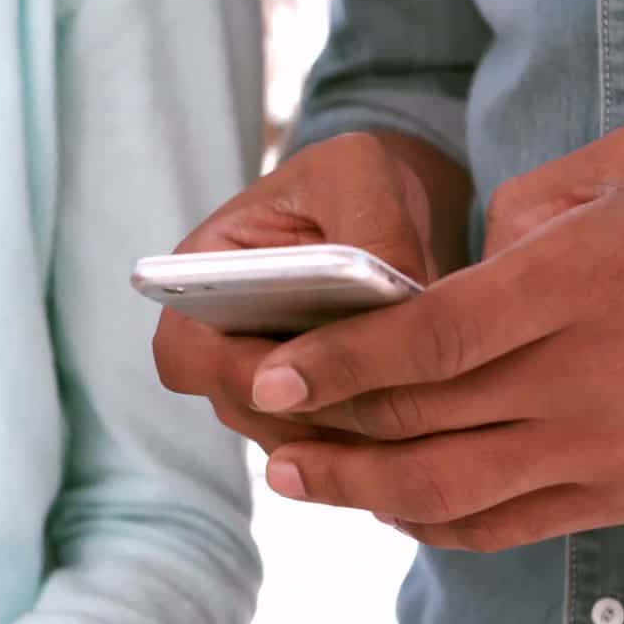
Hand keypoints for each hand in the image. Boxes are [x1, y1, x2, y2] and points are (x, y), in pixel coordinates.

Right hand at [153, 131, 451, 452]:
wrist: (380, 206)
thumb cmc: (350, 179)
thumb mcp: (359, 172)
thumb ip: (372, 226)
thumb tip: (397, 293)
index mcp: (201, 280)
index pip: (185, 355)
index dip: (234, 376)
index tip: (300, 375)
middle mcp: (224, 346)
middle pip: (248, 414)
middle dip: (316, 411)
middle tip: (390, 397)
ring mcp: (270, 386)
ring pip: (298, 446)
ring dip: (357, 435)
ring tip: (425, 408)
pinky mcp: (318, 411)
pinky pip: (342, 452)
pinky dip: (385, 442)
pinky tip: (438, 418)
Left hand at [249, 124, 623, 551]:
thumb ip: (531, 203)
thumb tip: (464, 261)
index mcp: (573, 285)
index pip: (428, 334)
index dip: (341, 358)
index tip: (276, 371)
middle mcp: (575, 377)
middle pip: (421, 416)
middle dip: (325, 424)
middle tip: (261, 419)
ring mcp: (596, 449)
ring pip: (448, 488)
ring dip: (358, 489)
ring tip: (294, 478)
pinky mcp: (617, 495)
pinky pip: (506, 527)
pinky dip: (436, 524)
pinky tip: (391, 510)